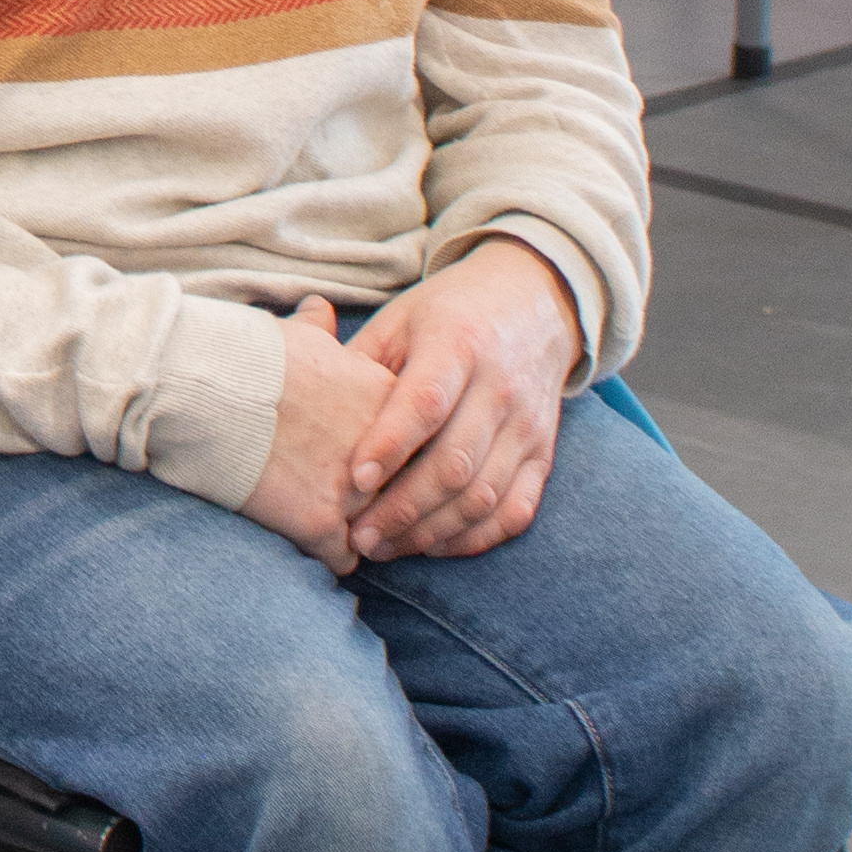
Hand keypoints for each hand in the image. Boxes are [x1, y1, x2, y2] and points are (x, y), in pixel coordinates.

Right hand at [241, 297, 401, 576]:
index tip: (376, 464)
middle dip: (394, 502)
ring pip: (389, 531)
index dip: (400, 459)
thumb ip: (320, 329)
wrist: (204, 386)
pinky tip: (311, 542)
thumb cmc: (245, 357)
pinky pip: (347, 560)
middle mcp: (389, 448)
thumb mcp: (297, 333)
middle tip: (369, 507)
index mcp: (393, 401)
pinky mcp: (324, 525)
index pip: (425, 445)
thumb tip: (318, 308)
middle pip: (415, 493)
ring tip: (345, 531)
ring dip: (369, 534)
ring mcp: (359, 490)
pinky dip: (330, 557)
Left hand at [336, 239, 584, 563]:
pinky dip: (474, 537)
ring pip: (483, 495)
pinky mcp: (543, 453)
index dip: (389, 445)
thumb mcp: (400, 320)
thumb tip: (308, 410)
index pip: (425, 403)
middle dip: (402, 508)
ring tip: (382, 548)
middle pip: (455, 463)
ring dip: (430, 531)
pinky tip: (431, 545)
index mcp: (458, 343)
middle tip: (357, 537)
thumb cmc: (447, 314)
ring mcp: (527, 425)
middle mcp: (500, 386)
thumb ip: (358, 363)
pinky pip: (515, 509)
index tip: (353, 479)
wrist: (535, 303)